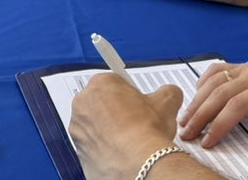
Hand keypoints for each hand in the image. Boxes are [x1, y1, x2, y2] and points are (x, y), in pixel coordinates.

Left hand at [71, 75, 185, 179]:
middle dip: (116, 110)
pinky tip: (121, 151)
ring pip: (95, 125)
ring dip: (108, 129)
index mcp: (100, 84)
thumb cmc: (145, 133)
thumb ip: (167, 91)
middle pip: (101, 102)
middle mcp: (83, 104)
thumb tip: (170, 94)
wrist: (139, 164)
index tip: (136, 102)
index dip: (128, 94)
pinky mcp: (78, 151)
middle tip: (135, 121)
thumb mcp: (167, 101)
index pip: (114, 82)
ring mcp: (77, 129)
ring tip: (129, 138)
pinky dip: (104, 148)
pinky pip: (92, 145)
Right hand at [178, 57, 247, 148]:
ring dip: (198, 98)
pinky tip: (198, 92)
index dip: (219, 124)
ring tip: (186, 117)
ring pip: (216, 79)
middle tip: (186, 133)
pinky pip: (222, 68)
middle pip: (219, 92)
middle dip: (200, 114)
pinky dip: (205, 79)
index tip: (208, 140)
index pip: (237, 105)